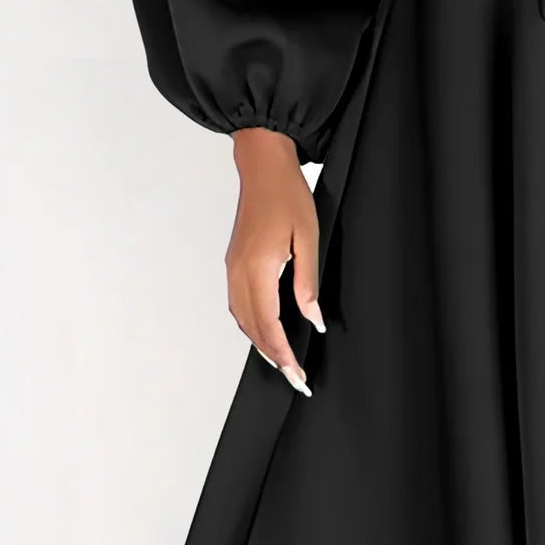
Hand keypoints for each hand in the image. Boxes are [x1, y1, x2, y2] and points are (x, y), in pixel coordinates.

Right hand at [226, 129, 323, 395]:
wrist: (262, 167)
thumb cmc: (288, 195)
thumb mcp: (308, 238)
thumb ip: (308, 283)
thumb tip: (312, 319)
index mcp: (258, 268)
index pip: (269, 325)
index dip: (284, 353)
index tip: (297, 374)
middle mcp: (239, 272)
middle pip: (253, 329)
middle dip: (273, 357)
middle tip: (294, 378)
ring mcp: (232, 268)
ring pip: (242, 319)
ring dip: (261, 344)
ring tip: (282, 362)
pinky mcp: (233, 263)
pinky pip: (238, 305)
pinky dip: (252, 325)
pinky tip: (266, 332)